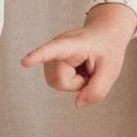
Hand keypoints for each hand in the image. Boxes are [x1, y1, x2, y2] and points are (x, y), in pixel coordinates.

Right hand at [21, 2, 136, 105]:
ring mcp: (52, 54)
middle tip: (89, 69)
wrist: (104, 32)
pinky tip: (78, 69)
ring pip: (57, 83)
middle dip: (77, 83)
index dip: (38, 56)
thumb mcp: (111, 70)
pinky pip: (57, 81)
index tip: (25, 62)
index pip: (53, 50)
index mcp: (73, 44)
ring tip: (84, 67)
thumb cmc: (107, 48)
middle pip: (59, 81)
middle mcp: (56, 46)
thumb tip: (78, 104)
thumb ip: (97, 90)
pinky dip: (70, 81)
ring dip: (73, 82)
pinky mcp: (50, 60)